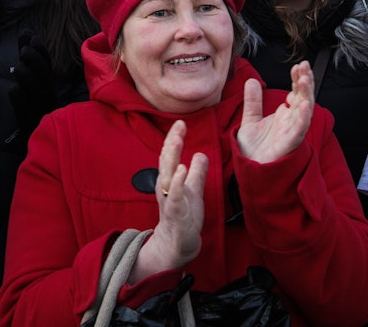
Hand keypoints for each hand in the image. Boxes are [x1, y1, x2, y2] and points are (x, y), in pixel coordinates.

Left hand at [7, 30, 56, 144]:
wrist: (32, 134)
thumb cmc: (32, 101)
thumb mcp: (32, 76)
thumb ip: (28, 54)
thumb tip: (26, 31)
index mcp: (47, 81)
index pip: (48, 62)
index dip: (41, 48)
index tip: (31, 37)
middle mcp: (46, 92)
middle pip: (44, 72)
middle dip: (34, 58)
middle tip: (23, 52)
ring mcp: (37, 105)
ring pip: (34, 86)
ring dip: (25, 73)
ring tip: (17, 68)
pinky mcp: (27, 118)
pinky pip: (21, 103)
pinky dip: (17, 94)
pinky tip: (13, 90)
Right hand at [132, 121, 206, 278]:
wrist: (178, 245)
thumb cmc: (185, 216)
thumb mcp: (194, 190)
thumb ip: (197, 173)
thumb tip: (201, 153)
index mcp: (170, 180)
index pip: (171, 155)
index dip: (174, 138)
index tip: (180, 122)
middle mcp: (166, 188)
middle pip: (166, 161)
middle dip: (171, 142)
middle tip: (178, 126)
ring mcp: (170, 200)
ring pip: (167, 176)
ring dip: (171, 157)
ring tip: (177, 140)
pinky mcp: (176, 214)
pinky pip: (175, 197)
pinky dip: (177, 183)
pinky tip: (181, 170)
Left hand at [236, 61, 313, 163]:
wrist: (248, 171)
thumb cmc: (252, 150)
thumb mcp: (249, 120)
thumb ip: (252, 102)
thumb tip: (252, 80)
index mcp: (284, 116)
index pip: (295, 93)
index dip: (297, 79)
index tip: (297, 66)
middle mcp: (291, 122)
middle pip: (303, 98)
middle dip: (305, 82)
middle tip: (304, 66)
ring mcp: (292, 132)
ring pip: (304, 111)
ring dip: (306, 94)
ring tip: (305, 79)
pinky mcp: (289, 144)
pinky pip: (299, 130)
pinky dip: (304, 117)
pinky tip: (305, 105)